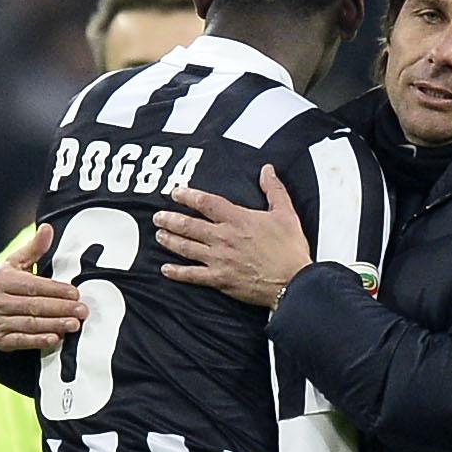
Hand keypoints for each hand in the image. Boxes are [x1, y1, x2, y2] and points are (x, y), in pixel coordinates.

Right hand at [0, 224, 87, 351]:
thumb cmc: (2, 285)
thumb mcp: (13, 265)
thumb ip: (33, 249)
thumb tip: (48, 229)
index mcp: (2, 280)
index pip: (33, 285)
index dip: (55, 290)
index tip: (75, 293)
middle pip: (33, 305)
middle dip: (60, 308)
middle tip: (82, 311)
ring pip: (29, 323)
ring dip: (54, 325)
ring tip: (74, 325)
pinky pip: (21, 340)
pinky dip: (38, 340)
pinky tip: (55, 338)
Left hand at [153, 164, 312, 306]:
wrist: (293, 282)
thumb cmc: (290, 250)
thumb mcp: (286, 214)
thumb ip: (274, 190)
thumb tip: (267, 169)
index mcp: (238, 219)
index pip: (207, 202)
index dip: (189, 196)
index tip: (176, 193)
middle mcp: (224, 237)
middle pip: (189, 225)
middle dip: (171, 219)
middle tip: (158, 216)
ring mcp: (219, 259)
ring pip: (186, 247)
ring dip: (170, 240)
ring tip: (159, 235)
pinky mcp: (220, 280)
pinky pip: (192, 275)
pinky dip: (177, 272)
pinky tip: (165, 269)